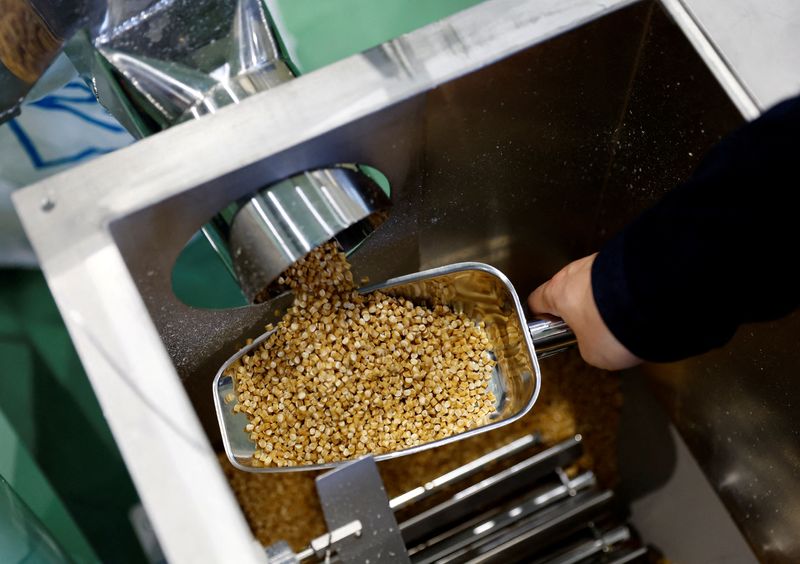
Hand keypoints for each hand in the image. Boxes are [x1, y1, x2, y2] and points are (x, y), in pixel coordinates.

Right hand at [528, 254, 641, 369]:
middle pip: (566, 291)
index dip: (541, 317)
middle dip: (577, 310)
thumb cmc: (613, 325)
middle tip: (589, 329)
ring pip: (592, 284)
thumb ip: (584, 346)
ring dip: (600, 300)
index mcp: (556, 292)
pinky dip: (620, 293)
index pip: (536, 301)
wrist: (653, 303)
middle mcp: (574, 272)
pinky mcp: (623, 260)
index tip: (548, 327)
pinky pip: (614, 279)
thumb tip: (593, 344)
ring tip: (616, 320)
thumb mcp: (592, 353)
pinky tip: (631, 310)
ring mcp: (599, 262)